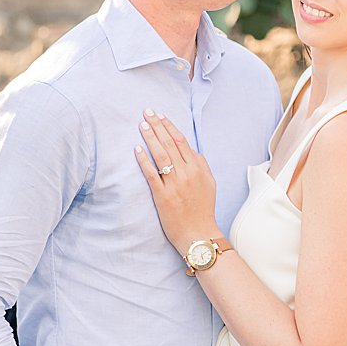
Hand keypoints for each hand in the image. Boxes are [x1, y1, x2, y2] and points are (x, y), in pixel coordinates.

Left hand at [134, 111, 219, 251]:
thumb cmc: (203, 210)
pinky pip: (152, 174)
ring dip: (150, 138)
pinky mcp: (163, 196)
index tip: (161, 116)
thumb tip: (192, 152)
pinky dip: (144, 161)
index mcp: (199, 169)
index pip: (182, 142)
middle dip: (158, 126)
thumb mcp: (210, 184)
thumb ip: (202, 166)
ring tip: (142, 125)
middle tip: (147, 112)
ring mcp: (175, 184)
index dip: (170, 127)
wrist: (198, 233)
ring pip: (161, 155)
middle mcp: (188, 174)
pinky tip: (137, 150)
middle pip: (170, 144)